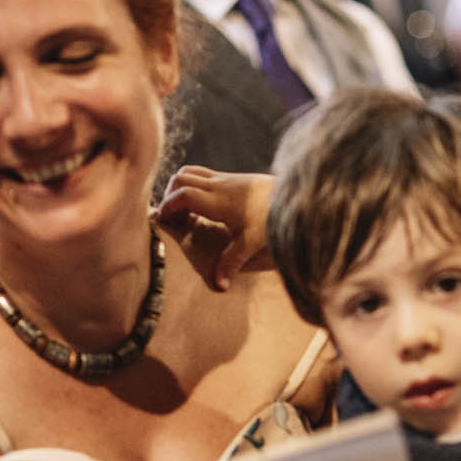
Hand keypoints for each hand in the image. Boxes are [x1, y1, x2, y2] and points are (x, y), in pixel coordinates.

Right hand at [156, 167, 274, 290]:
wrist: (294, 196)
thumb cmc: (271, 219)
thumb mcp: (250, 242)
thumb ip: (231, 262)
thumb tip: (219, 287)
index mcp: (218, 200)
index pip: (182, 194)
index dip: (168, 206)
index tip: (166, 221)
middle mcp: (219, 185)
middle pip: (180, 179)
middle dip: (169, 196)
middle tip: (174, 217)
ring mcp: (225, 178)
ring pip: (190, 172)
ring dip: (180, 188)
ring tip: (185, 210)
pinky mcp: (232, 176)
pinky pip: (202, 174)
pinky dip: (193, 185)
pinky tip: (203, 205)